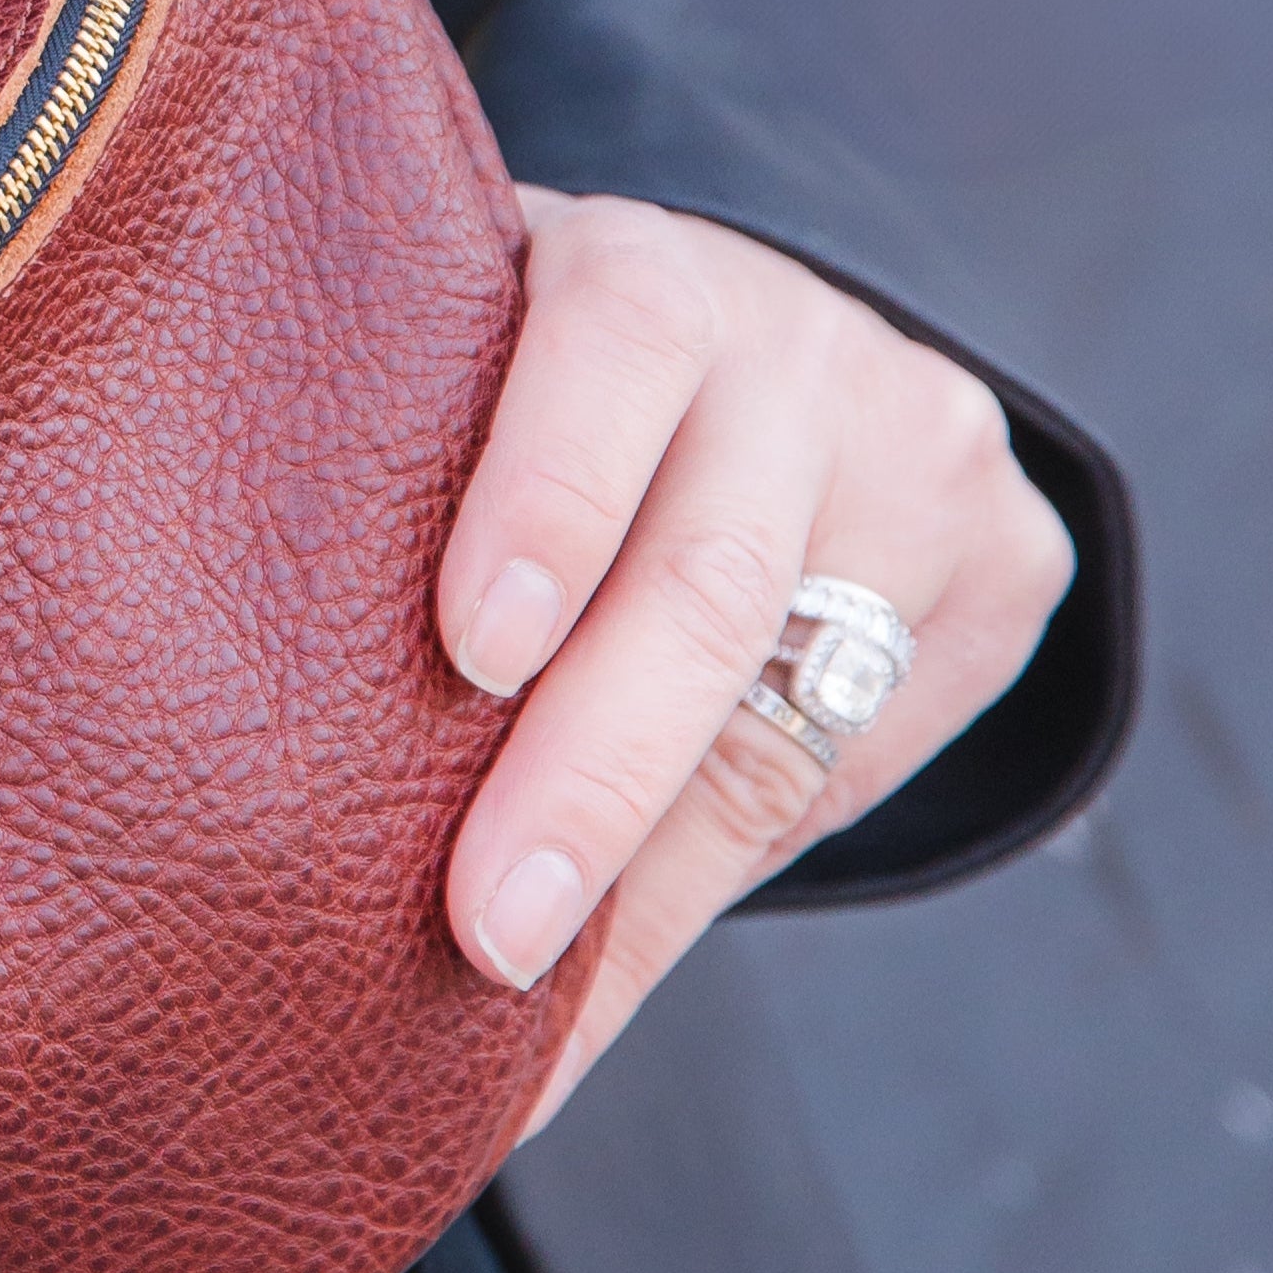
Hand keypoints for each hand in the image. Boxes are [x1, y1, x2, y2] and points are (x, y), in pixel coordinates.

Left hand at [438, 193, 1075, 1130]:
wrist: (760, 351)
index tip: (470, 651)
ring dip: (641, 879)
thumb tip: (263, 755)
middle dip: (587, 775)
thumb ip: (406, 478)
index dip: (545, 501)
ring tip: (526, 1001)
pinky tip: (605, 972)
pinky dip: (707, 880)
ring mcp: (919, 452)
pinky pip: (854, 762)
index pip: (614, 354)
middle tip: (485, 931)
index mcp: (637, 271)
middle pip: (708, 578)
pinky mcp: (1008, 560)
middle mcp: (797, 347)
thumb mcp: (470, 372)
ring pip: (787, 707)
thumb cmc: (528, 393)